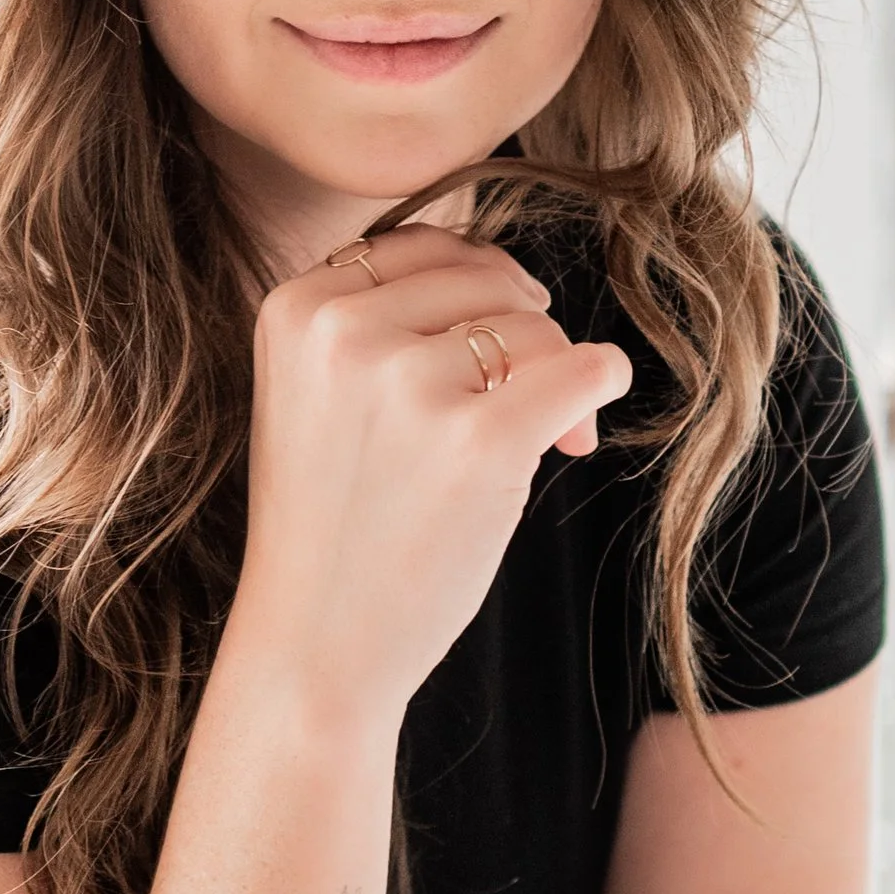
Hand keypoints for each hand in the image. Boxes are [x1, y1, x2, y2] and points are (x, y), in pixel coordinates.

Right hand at [232, 224, 631, 717]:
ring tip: (535, 443)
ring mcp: (408, 383)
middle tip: (523, 402)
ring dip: (553, 378)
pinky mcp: (478, 439)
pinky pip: (584, 369)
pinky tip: (578, 432)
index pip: (424, 248)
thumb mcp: (318, 393)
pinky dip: (598, 390)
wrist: (315, 646)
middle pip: (486, 279)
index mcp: (295, 306)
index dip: (472, 294)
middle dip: (520, 333)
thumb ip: (383, 320)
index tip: (482, 353)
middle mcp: (342, 330)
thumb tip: (519, 286)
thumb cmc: (333, 523)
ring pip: (535, 327)